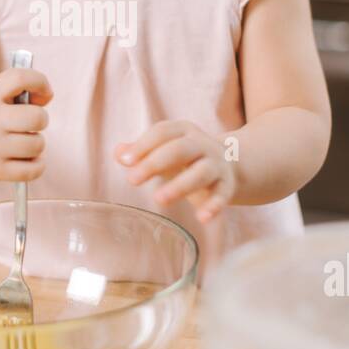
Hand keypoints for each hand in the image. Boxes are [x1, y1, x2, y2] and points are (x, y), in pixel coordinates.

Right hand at [0, 66, 51, 180]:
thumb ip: (18, 89)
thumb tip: (46, 97)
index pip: (21, 78)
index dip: (41, 83)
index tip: (44, 94)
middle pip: (38, 118)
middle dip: (40, 119)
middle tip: (29, 123)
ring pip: (37, 144)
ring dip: (36, 142)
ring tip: (23, 141)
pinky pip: (32, 170)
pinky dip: (37, 164)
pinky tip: (29, 158)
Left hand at [114, 120, 235, 224]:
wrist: (230, 164)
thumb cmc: (185, 158)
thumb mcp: (162, 151)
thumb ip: (140, 152)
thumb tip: (119, 153)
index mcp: (183, 131)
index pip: (162, 132)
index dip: (143, 145)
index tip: (126, 161)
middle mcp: (202, 144)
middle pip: (180, 149)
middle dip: (155, 163)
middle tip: (132, 180)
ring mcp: (216, 164)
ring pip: (201, 172)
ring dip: (180, 186)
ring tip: (159, 199)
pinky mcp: (227, 185)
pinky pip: (222, 195)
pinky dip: (213, 206)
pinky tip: (202, 218)